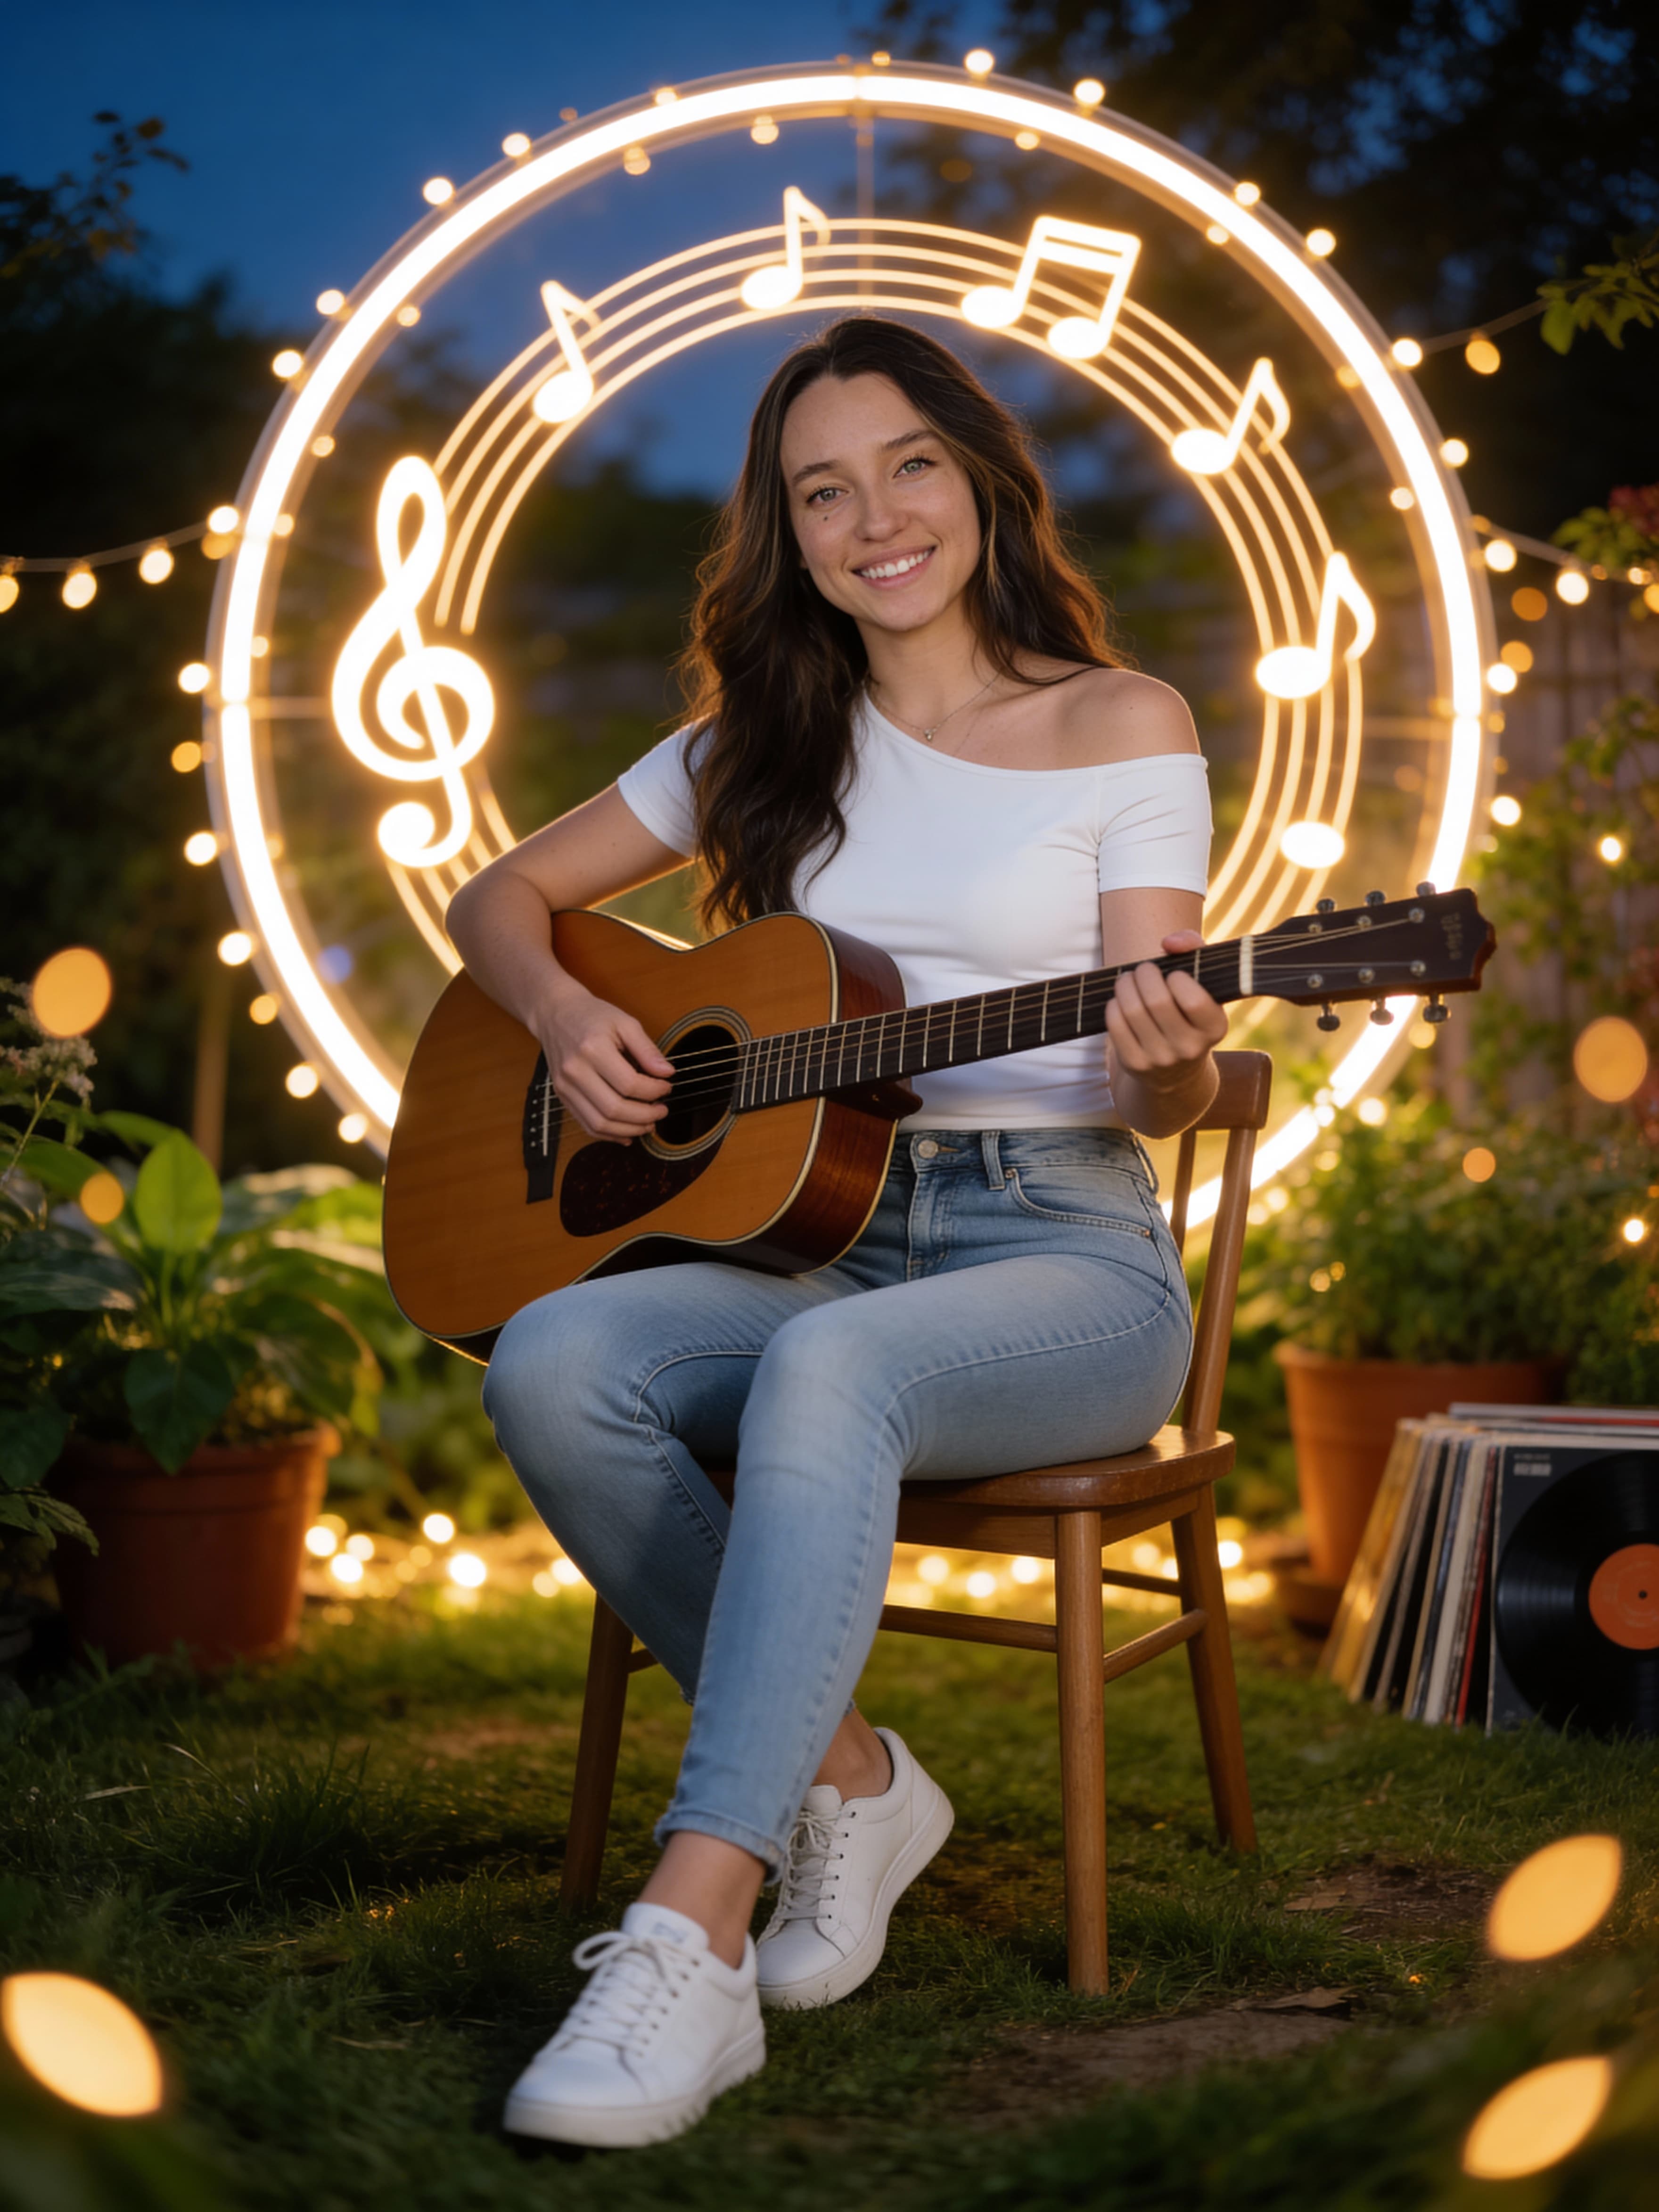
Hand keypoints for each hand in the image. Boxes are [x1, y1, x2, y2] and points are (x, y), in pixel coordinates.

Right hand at [536, 980, 673, 1141]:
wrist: (556, 1014)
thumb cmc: (593, 1016)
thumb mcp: (625, 1023)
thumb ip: (647, 1049)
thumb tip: (667, 1073)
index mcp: (593, 1049)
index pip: (629, 1084)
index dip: (654, 1091)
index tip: (667, 1087)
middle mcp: (575, 1071)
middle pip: (614, 1109)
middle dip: (644, 1116)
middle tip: (662, 1110)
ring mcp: (565, 1086)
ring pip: (599, 1123)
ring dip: (629, 1130)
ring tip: (648, 1123)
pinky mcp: (562, 1096)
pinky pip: (586, 1125)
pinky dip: (609, 1134)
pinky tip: (628, 1133)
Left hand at [1106, 929, 1227, 1097]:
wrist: (1177, 1071)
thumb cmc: (1189, 1011)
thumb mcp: (1203, 982)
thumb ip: (1195, 948)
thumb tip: (1169, 942)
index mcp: (1215, 1028)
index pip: (1193, 1000)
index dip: (1178, 979)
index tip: (1173, 975)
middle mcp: (1190, 1048)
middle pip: (1157, 1001)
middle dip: (1145, 974)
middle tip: (1144, 969)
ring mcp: (1161, 1059)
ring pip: (1132, 1011)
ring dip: (1125, 985)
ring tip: (1128, 980)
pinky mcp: (1135, 1065)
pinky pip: (1115, 1025)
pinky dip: (1114, 1005)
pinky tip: (1121, 1001)